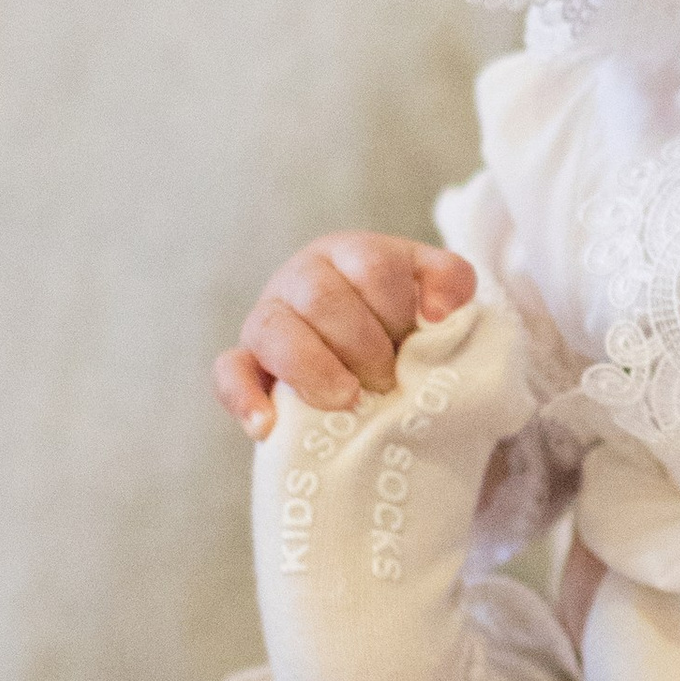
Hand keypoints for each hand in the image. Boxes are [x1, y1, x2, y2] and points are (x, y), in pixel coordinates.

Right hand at [214, 235, 475, 436]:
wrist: (369, 354)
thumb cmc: (405, 322)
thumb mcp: (435, 291)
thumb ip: (451, 282)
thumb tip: (437, 312)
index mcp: (351, 253)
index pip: (371, 266)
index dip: (398, 309)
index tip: (415, 344)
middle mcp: (302, 277)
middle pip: (321, 296)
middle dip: (363, 345)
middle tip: (387, 381)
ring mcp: (268, 319)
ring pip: (272, 329)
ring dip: (313, 367)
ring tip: (347, 401)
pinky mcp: (245, 361)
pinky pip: (228, 372)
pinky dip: (245, 398)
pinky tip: (266, 427)